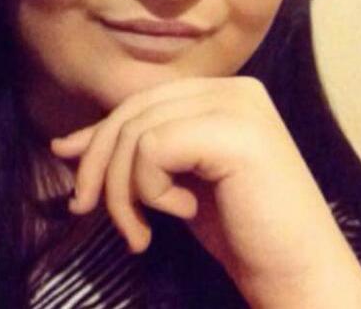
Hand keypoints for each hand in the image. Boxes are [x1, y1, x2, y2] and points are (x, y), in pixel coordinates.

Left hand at [50, 77, 360, 307]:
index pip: (141, 102)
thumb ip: (132, 154)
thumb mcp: (173, 180)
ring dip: (123, 190)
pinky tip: (183, 212)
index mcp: (221, 93)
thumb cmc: (239, 229)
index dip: (99, 136)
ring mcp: (237, 106)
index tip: (74, 172)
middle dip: (98, 164)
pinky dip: (150, 189)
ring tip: (140, 231)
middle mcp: (232, 88)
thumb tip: (64, 144)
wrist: (296, 272)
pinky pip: (153, 148)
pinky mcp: (234, 132)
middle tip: (84, 209)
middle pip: (133, 111)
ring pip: (136, 131)